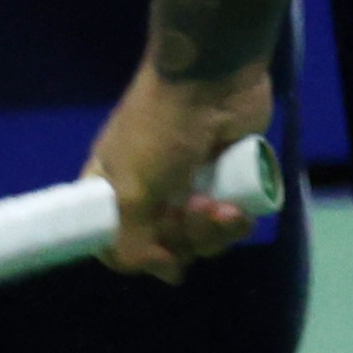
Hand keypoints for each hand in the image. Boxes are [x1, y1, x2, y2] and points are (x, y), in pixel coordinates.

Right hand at [87, 58, 272, 284]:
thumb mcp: (130, 189)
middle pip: (163, 247)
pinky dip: (235, 223)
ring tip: (221, 206)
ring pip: (200, 241)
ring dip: (212, 233)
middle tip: (194, 210)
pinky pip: (230, 225)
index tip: (153, 255)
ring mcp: (191, 187)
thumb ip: (131, 242)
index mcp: (113, 190)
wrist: (213, 80)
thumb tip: (165, 272)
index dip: (133, 257)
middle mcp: (150, 193)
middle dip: (183, 239)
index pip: (113, 242)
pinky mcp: (227, 181)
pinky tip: (238, 208)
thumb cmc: (159, 131)